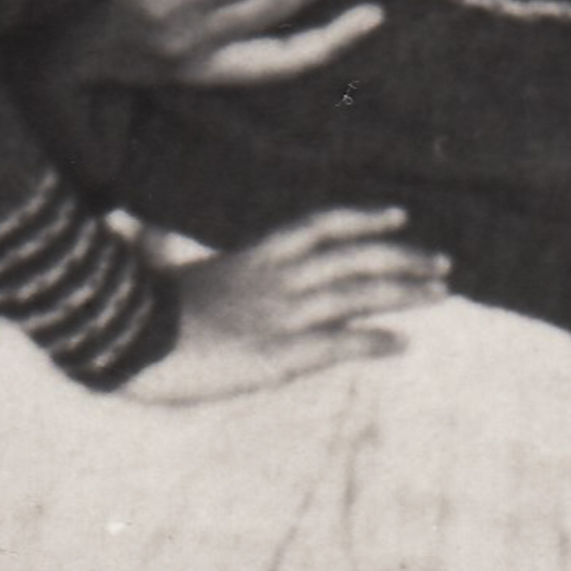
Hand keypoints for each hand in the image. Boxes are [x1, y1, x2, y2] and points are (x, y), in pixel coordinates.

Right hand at [125, 206, 446, 403]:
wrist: (129, 340)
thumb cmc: (137, 310)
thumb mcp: (166, 273)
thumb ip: (177, 252)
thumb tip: (143, 228)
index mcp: (253, 257)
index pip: (321, 226)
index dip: (363, 219)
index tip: (399, 215)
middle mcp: (276, 279)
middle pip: (353, 258)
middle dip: (401, 258)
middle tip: (441, 264)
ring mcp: (280, 315)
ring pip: (357, 294)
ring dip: (404, 292)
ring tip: (440, 293)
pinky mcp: (279, 355)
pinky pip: (338, 343)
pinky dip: (373, 341)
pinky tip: (401, 344)